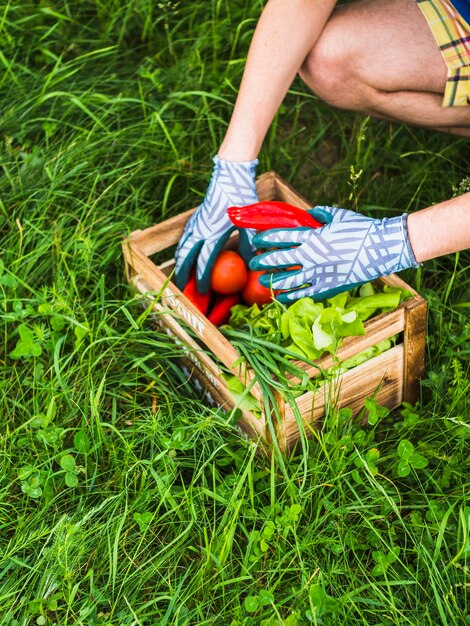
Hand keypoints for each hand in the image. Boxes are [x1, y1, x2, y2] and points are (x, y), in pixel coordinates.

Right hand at [174, 156, 258, 292]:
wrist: (230, 175)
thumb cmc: (242, 199)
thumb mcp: (249, 224)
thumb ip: (248, 245)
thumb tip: (252, 264)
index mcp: (214, 234)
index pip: (204, 262)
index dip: (202, 279)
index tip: (202, 292)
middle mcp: (201, 230)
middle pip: (186, 257)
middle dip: (183, 274)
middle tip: (183, 289)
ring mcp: (196, 223)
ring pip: (182, 247)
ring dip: (179, 262)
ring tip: (179, 275)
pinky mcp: (195, 217)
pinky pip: (184, 237)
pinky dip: (182, 249)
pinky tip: (184, 254)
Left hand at [250, 205, 418, 301]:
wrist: (381, 249)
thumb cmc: (361, 228)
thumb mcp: (338, 215)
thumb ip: (320, 214)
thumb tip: (309, 214)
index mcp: (312, 236)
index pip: (280, 236)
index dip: (265, 238)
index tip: (256, 239)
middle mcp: (310, 255)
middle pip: (278, 259)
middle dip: (262, 260)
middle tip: (253, 262)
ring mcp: (318, 273)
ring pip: (287, 280)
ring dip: (271, 280)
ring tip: (261, 280)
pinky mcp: (327, 287)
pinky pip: (303, 293)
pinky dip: (289, 296)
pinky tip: (280, 297)